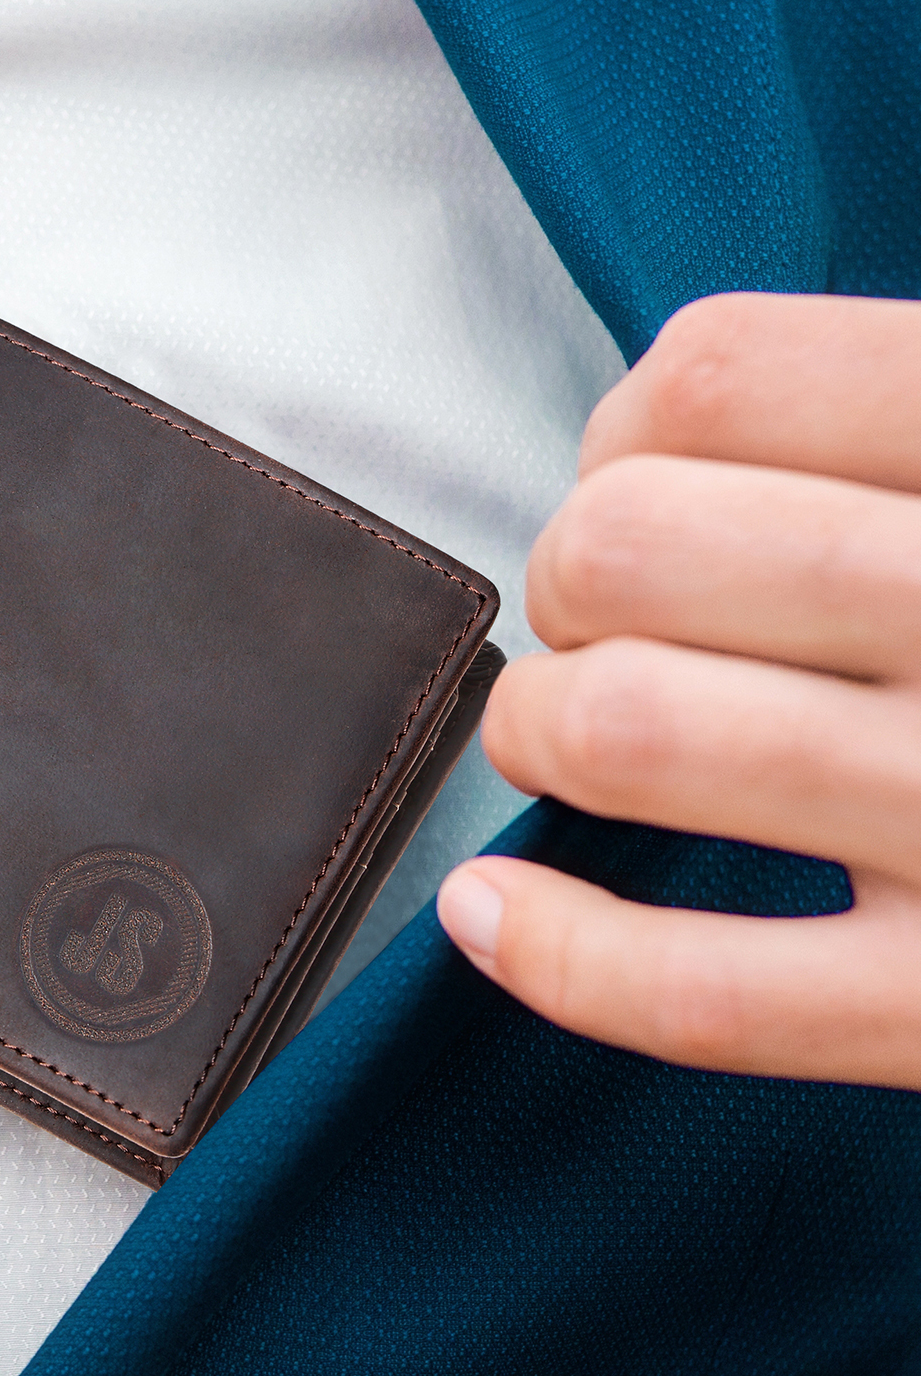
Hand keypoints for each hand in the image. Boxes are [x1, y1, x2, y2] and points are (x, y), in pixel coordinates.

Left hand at [435, 292, 920, 1087]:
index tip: (645, 478)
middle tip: (617, 618)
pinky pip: (704, 998)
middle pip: (628, 548)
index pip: (715, 377)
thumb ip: (908, 412)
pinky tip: (496, 911)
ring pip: (631, 735)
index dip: (624, 429)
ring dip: (540, 732)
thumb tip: (669, 413)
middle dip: (569, 580)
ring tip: (576, 740)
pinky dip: (556, 955)